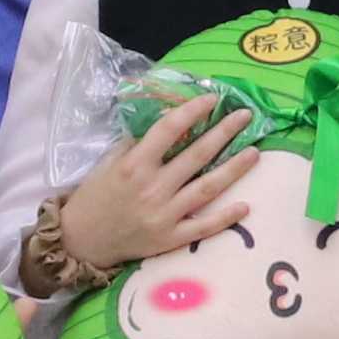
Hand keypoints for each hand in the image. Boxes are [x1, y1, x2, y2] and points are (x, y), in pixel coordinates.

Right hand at [44, 91, 265, 278]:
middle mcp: (152, 187)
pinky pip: (203, 227)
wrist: (82, 239)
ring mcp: (163, 215)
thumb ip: (139, 143)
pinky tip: (245, 206)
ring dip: (233, 169)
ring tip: (255, 152)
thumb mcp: (110, 161)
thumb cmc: (96, 195)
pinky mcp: (169, 239)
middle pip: (196, 154)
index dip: (192, 111)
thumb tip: (170, 122)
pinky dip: (225, 217)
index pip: (169, 130)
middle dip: (224, 132)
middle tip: (245, 116)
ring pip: (207, 188)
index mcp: (135, 164)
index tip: (212, 99)